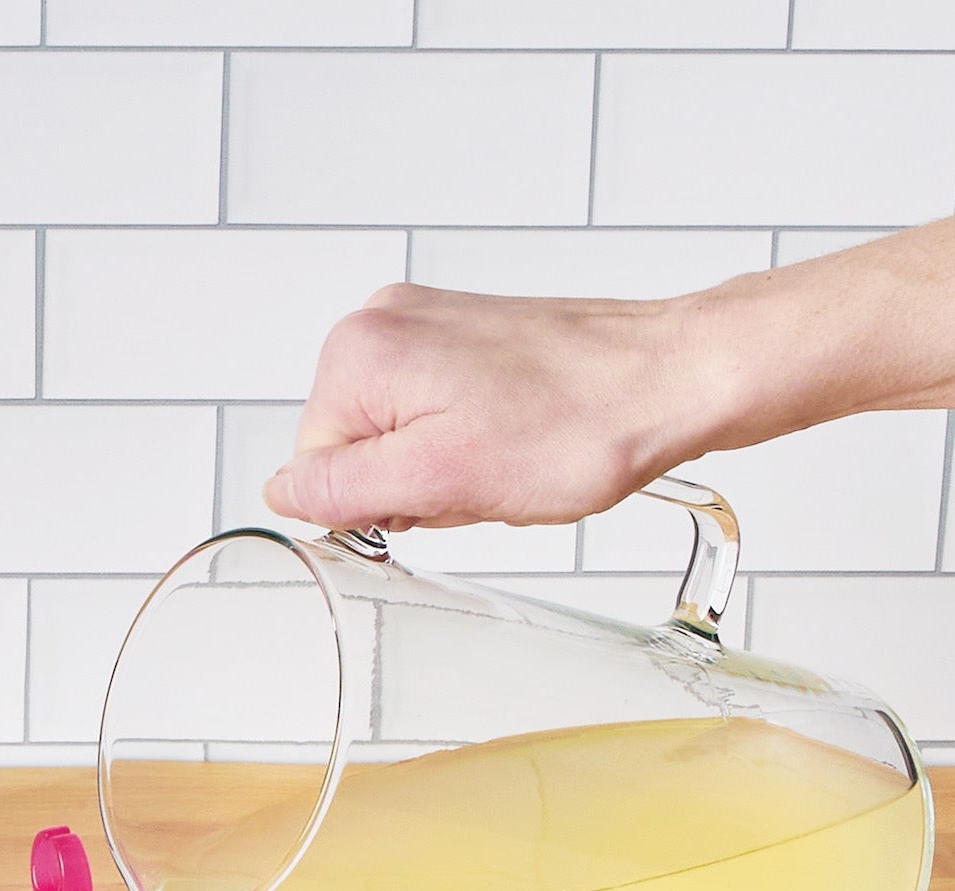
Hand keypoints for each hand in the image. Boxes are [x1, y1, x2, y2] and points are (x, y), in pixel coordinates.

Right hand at [263, 282, 708, 532]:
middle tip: (477, 475)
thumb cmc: (579, 424)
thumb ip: (342, 490)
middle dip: (412, 484)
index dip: (375, 503)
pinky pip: (436, 416)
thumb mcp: (439, 479)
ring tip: (503, 455)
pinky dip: (469, 442)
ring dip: (445, 467)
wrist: (671, 379)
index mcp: (360, 353)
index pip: (315, 469)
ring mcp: (426, 324)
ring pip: (398, 438)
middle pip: (355, 450)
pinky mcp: (465, 337)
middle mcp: (384, 323)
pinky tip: (513, 439)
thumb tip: (283, 494)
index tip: (435, 491)